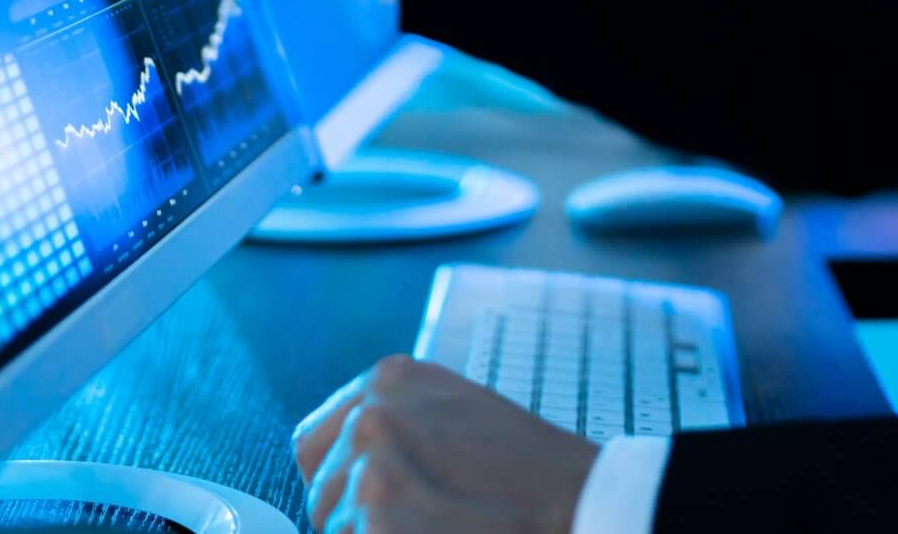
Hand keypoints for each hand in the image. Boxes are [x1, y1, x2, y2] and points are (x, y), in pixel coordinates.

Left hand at [293, 356, 597, 533]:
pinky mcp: (379, 515)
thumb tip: (353, 467)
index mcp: (391, 378)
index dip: (339, 482)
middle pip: (321, 493)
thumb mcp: (458, 414)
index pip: (314, 441)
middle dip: (354, 519)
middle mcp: (373, 411)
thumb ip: (401, 427)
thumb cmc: (532, 472)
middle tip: (417, 521)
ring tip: (432, 527)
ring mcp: (372, 464)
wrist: (583, 501)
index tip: (372, 502)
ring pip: (335, 528)